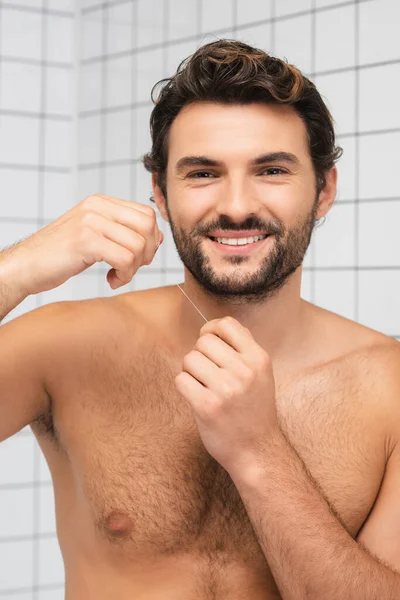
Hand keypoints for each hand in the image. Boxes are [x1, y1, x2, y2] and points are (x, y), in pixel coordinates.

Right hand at [3, 194, 163, 294]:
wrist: (27, 265)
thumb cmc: (61, 255)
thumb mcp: (94, 235)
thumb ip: (123, 231)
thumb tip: (158, 238)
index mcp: (101, 202)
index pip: (147, 214)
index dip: (151, 239)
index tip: (138, 257)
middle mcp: (97, 206)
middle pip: (147, 226)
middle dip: (147, 253)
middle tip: (131, 268)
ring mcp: (91, 222)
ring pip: (138, 245)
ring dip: (133, 269)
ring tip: (117, 276)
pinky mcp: (85, 241)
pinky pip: (125, 259)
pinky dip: (124, 276)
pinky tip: (111, 280)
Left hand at [174, 316, 278, 474]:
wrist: (258, 452)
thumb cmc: (254, 410)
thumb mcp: (261, 375)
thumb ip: (244, 350)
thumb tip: (216, 327)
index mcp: (259, 359)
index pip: (227, 324)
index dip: (211, 330)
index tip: (210, 345)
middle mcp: (245, 371)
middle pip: (203, 342)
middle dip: (199, 354)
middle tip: (206, 373)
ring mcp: (226, 389)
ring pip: (190, 359)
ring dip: (190, 371)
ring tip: (202, 386)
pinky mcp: (207, 406)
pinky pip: (181, 380)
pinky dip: (184, 387)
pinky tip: (196, 397)